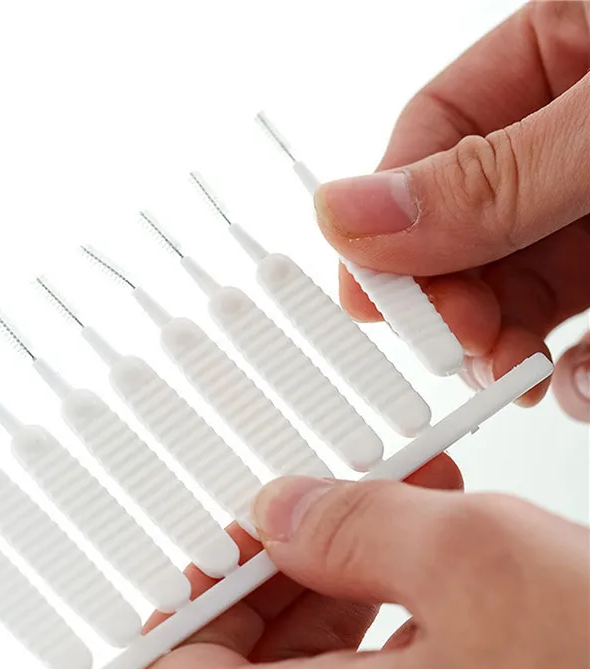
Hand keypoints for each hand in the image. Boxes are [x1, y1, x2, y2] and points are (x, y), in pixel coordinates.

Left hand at [122, 473, 588, 668]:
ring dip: (343, 582)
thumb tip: (276, 512)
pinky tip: (440, 569)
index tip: (215, 535)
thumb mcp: (470, 561)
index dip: (178, 595)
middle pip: (237, 668)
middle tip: (322, 504)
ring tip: (402, 510)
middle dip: (277, 568)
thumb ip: (345, 524)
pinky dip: (390, 622)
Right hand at [314, 1, 589, 417]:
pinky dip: (578, 365)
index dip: (392, 226)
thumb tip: (347, 216)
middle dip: (458, 297)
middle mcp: (576, 130)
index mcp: (561, 45)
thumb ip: (493, 175)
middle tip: (461, 342)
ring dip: (512, 343)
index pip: (431, 137)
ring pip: (528, 283)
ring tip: (523, 373)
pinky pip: (585, 321)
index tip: (377, 300)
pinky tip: (579, 378)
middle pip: (473, 226)